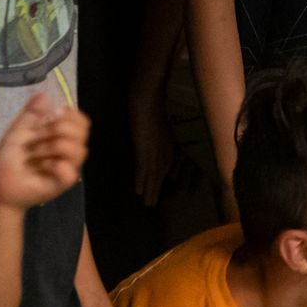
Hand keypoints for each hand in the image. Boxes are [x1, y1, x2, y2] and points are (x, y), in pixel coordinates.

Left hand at [0, 96, 88, 210]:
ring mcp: (68, 166)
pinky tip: (42, 167)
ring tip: (35, 154)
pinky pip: (70, 171)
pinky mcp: (63, 183)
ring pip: (79, 149)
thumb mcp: (18, 130)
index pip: (81, 120)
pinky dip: (55, 165)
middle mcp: (69, 149)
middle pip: (82, 131)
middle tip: (36, 138)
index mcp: (62, 135)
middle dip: (56, 129)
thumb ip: (32, 112)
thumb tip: (44, 92)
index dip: (68, 115)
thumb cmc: (9, 158)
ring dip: (51, 147)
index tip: (48, 117)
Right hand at [128, 91, 173, 206]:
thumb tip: (150, 148)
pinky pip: (142, 167)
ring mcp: (155, 150)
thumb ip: (157, 139)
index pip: (165, 168)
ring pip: (152, 174)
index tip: (156, 193)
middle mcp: (164, 150)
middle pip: (159, 175)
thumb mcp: (157, 128)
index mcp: (168, 145)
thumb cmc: (152, 109)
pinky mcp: (145, 148)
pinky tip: (138, 190)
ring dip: (149, 190)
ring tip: (147, 204)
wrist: (147, 100)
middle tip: (151, 205)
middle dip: (155, 190)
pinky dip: (140, 179)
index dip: (159, 181)